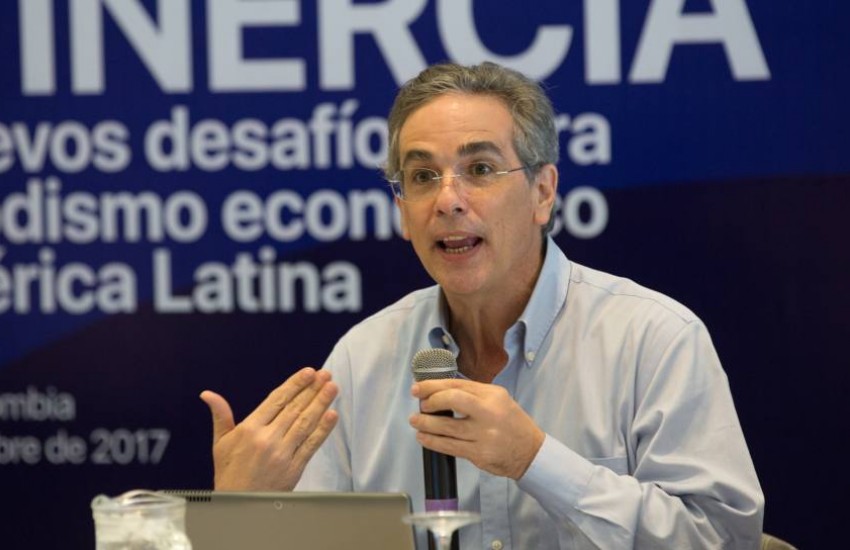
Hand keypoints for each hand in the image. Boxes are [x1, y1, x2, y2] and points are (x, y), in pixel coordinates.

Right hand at [200, 367, 338, 490]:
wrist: (238, 504)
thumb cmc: (229, 473)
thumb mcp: (221, 443)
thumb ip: (220, 415)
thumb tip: (208, 394)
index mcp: (249, 429)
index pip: (276, 400)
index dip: (294, 385)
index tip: (308, 372)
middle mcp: (267, 439)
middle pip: (294, 409)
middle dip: (312, 390)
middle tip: (325, 375)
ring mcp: (282, 454)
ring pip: (305, 423)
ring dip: (321, 403)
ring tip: (332, 388)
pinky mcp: (294, 468)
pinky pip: (311, 445)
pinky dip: (323, 430)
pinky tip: (332, 415)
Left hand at [410, 378, 544, 479]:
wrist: (530, 452)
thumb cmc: (511, 423)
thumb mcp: (499, 400)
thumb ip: (473, 394)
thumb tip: (439, 391)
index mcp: (493, 395)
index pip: (458, 384)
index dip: (433, 385)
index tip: (418, 388)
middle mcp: (489, 412)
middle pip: (452, 400)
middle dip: (430, 401)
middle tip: (420, 405)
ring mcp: (484, 435)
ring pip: (446, 427)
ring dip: (426, 423)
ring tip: (415, 421)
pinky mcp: (479, 454)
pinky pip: (449, 447)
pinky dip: (432, 441)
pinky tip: (423, 437)